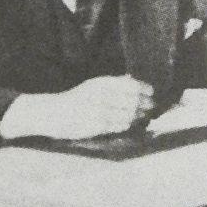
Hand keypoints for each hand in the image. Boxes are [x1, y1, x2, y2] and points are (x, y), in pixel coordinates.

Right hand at [0, 75, 154, 141]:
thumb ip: (112, 83)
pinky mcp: (98, 126)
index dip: (144, 89)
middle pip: (133, 101)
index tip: (151, 92)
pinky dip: (128, 124)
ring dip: (139, 116)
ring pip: (129, 114)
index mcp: (101, 83)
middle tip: (151, 106)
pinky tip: (130, 122)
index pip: (131, 85)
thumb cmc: (77, 98)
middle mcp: (102, 96)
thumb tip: (133, 80)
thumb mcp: (93, 85)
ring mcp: (100, 111)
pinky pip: (120, 125)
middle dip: (145, 104)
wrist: (54, 113)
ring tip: (143, 115)